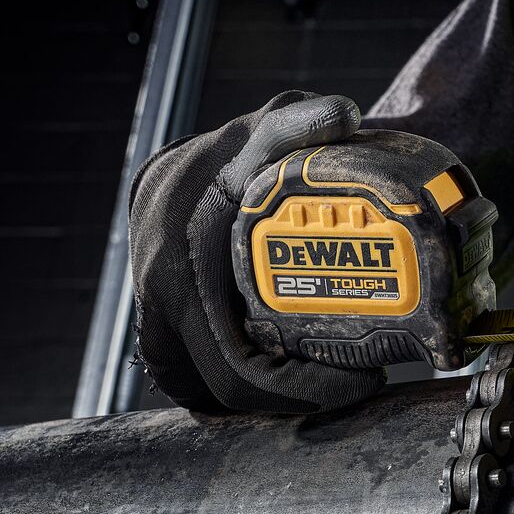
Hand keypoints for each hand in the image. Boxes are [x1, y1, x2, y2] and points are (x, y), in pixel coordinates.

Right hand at [129, 91, 385, 413]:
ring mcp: (154, 317)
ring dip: (258, 396)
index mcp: (179, 270)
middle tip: (352, 383)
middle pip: (218, 389)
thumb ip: (300, 125)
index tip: (359, 379)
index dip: (296, 390)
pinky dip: (236, 379)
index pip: (234, 366)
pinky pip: (196, 370)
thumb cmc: (231, 151)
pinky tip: (287, 376)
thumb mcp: (268, 133)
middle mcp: (158, 302)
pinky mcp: (161, 326)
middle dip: (286, 399)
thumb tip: (344, 114)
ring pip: (202, 386)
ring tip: (327, 383)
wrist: (184, 162)